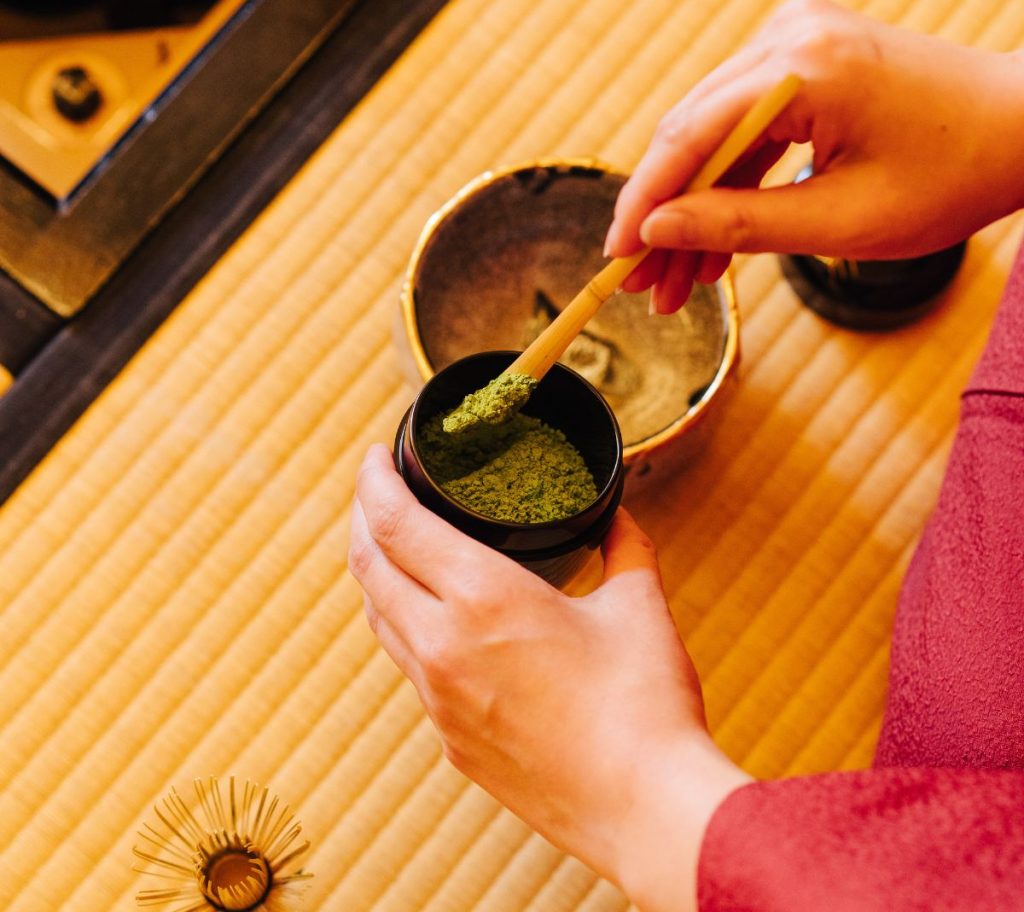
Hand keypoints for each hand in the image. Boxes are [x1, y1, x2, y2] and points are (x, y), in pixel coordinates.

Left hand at [349, 444, 748, 910]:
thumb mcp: (637, 603)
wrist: (644, 808)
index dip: (374, 481)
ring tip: (393, 545)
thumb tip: (616, 514)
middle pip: (369, 565)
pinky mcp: (450, 739)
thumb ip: (623, 545)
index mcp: (483, 598)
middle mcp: (442, 645)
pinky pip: (408, 667)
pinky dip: (403, 625)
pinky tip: (432, 619)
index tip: (374, 456)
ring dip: (376, 572)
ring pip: (379, 619)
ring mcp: (439, 699)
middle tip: (376, 488)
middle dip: (363, 517)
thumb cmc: (644, 702)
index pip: (396, 523)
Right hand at [605, 0, 1023, 312]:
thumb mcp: (842, 221)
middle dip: (663, 218)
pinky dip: (726, 186)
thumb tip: (655, 231)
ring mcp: (794, 39)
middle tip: (641, 285)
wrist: (1022, 128)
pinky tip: (711, 248)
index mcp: (806, 66)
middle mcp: (790, 34)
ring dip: (692, 210)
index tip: (614, 259)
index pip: (689, 137)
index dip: (642, 204)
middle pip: (690, 135)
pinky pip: (741, 127)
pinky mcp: (801, 57)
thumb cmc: (952, 175)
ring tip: (675, 285)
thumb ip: (739, 225)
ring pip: (710, 136)